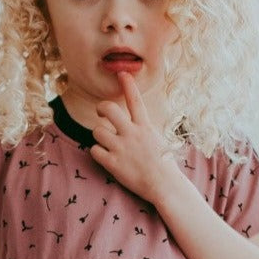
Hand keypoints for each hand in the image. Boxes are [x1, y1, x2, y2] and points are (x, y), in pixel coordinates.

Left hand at [89, 72, 181, 204]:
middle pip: (109, 109)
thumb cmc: (163, 163)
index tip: (121, 73)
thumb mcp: (157, 139)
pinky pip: (94, 150)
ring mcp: (122, 148)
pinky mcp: (113, 163)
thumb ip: (143, 128)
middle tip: (101, 113)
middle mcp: (132, 134)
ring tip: (106, 143)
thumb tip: (133, 122)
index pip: (135, 100)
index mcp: (145, 126)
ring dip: (99, 136)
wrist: (164, 185)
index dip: (127, 84)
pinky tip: (105, 157)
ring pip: (97, 131)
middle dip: (101, 108)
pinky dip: (97, 153)